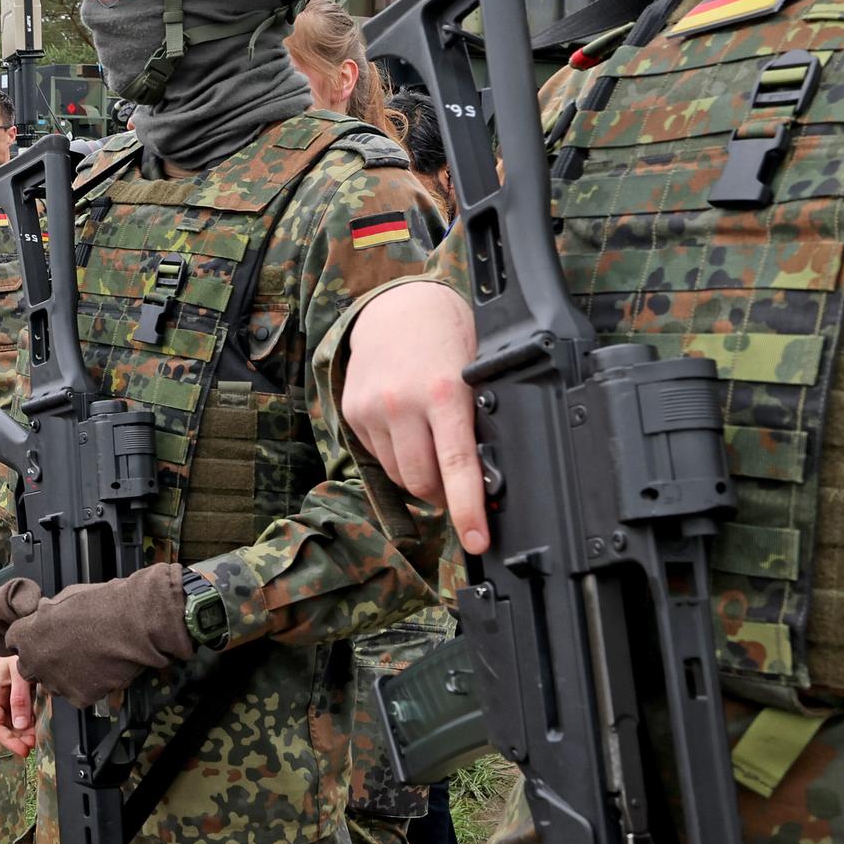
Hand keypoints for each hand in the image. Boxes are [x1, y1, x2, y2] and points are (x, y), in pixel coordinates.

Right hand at [0, 656, 38, 757]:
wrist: (27, 632)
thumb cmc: (18, 648)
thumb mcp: (18, 672)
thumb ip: (19, 698)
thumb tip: (22, 725)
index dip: (7, 738)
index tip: (22, 749)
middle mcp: (0, 694)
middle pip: (4, 724)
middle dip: (17, 737)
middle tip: (32, 746)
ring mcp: (11, 693)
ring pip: (15, 719)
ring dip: (24, 731)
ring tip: (35, 739)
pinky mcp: (23, 691)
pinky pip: (23, 711)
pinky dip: (30, 721)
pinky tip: (36, 726)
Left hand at [5, 563, 191, 708]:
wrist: (133, 623)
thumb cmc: (102, 604)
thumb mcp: (64, 597)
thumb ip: (46, 613)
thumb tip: (44, 614)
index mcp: (26, 635)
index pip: (14, 642)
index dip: (30, 637)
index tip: (43, 635)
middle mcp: (35, 662)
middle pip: (29, 668)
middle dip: (43, 660)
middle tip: (66, 649)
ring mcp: (56, 682)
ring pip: (54, 684)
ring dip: (64, 674)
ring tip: (88, 658)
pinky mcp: (78, 697)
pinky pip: (77, 695)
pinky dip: (87, 686)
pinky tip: (100, 669)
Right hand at [339, 280, 486, 552]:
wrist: (398, 305)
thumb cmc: (449, 336)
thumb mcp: (476, 371)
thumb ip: (479, 418)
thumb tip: (491, 475)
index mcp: (443, 393)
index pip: (457, 466)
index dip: (467, 510)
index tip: (477, 539)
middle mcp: (402, 402)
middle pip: (423, 481)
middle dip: (444, 495)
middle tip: (459, 487)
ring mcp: (372, 409)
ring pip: (399, 474)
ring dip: (420, 477)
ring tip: (433, 450)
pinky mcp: (352, 411)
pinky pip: (378, 455)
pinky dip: (398, 454)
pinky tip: (408, 429)